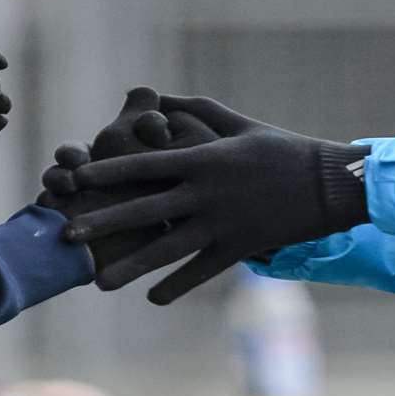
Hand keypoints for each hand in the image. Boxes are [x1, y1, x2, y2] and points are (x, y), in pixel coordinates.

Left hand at [60, 95, 370, 304]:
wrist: (327, 184)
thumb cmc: (281, 149)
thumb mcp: (239, 124)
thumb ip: (198, 110)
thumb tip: (161, 97)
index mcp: (202, 159)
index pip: (143, 165)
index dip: (106, 172)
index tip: (74, 177)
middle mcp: (205, 193)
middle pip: (144, 210)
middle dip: (103, 222)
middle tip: (67, 235)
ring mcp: (221, 224)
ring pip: (167, 249)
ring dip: (131, 266)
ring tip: (100, 282)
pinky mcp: (239, 248)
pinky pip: (201, 271)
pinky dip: (176, 286)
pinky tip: (152, 298)